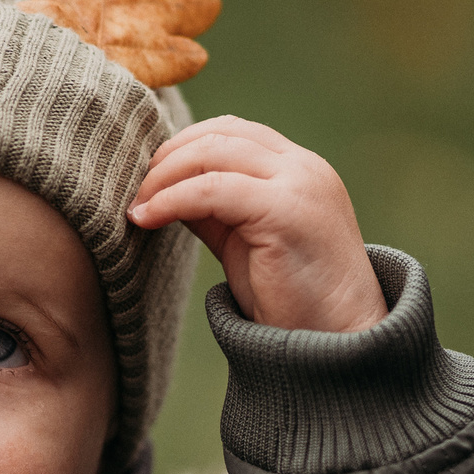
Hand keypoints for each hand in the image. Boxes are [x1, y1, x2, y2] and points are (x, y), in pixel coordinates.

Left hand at [127, 116, 387, 333]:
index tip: (148, 178)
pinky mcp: (286, 211)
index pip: (233, 131)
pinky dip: (171, 199)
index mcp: (299, 169)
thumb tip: (161, 188)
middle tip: (134, 191)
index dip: (183, 146)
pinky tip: (147, 217)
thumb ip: (214, 207)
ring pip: (213, 153)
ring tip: (137, 207)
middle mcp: (304, 167)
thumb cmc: (293, 299)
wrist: (340, 341)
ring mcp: (299, 185)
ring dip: (163, 177)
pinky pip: (212, 189)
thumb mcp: (245, 240)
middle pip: (220, 134)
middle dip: (167, 158)